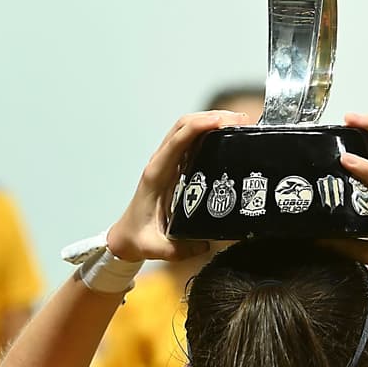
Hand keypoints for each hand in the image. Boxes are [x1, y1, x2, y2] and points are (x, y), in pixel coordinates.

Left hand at [106, 111, 251, 261]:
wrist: (125, 236)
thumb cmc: (139, 239)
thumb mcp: (157, 248)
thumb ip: (179, 249)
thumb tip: (206, 243)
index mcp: (156, 175)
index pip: (177, 141)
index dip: (199, 126)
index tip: (223, 122)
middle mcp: (160, 162)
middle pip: (184, 125)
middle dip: (212, 116)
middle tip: (242, 120)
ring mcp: (166, 161)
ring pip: (186, 128)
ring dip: (211, 119)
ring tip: (239, 122)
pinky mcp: (173, 165)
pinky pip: (189, 139)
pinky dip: (207, 130)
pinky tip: (226, 133)